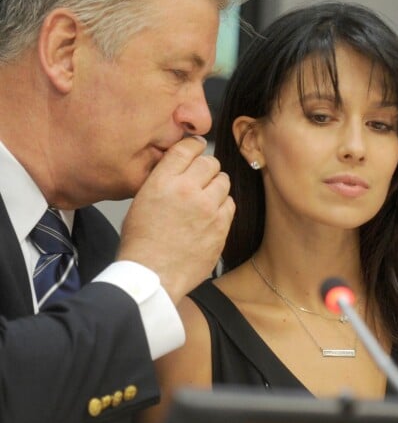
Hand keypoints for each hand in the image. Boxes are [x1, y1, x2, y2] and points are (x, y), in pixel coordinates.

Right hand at [117, 136, 234, 303]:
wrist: (152, 276)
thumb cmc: (142, 242)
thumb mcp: (142, 200)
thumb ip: (163, 178)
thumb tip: (182, 165)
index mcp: (163, 181)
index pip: (188, 148)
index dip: (195, 146)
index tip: (198, 149)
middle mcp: (187, 190)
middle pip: (210, 162)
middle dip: (206, 169)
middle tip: (201, 180)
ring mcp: (207, 208)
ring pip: (224, 181)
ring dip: (216, 187)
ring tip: (205, 200)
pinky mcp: (220, 226)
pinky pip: (230, 204)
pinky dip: (222, 207)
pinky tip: (210, 216)